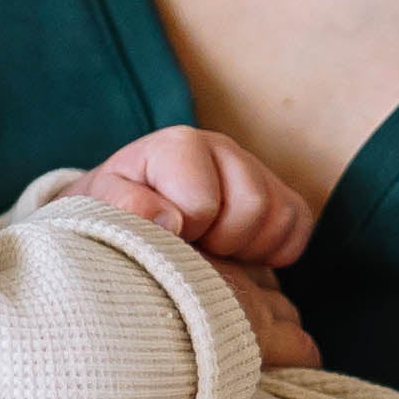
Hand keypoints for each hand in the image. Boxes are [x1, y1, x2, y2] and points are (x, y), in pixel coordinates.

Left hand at [65, 124, 315, 268]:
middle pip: (253, 206)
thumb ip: (123, 206)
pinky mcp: (278, 195)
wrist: (127, 217)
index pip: (203, 203)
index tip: (166, 237)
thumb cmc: (113, 214)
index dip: (185, 232)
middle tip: (193, 248)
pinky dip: (275, 250)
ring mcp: (254, 170)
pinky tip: (239, 253)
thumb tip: (167, 219)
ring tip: (211, 251)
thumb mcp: (99, 208)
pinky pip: (299, 226)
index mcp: (178, 146)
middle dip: (221, 241)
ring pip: (279, 216)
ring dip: (246, 247)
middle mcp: (221, 148)